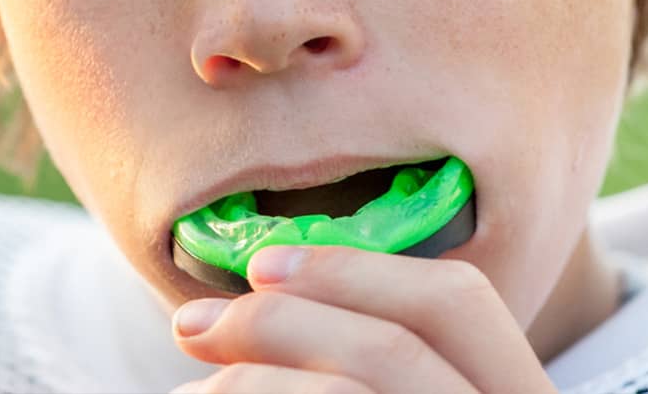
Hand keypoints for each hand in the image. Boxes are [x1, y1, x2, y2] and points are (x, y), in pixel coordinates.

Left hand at [170, 246, 557, 392]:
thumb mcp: (406, 382)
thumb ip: (367, 353)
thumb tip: (269, 289)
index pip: (456, 302)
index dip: (354, 269)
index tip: (261, 266)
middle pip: (395, 347)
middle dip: (280, 321)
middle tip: (192, 324)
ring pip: (347, 393)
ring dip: (250, 380)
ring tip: (191, 389)